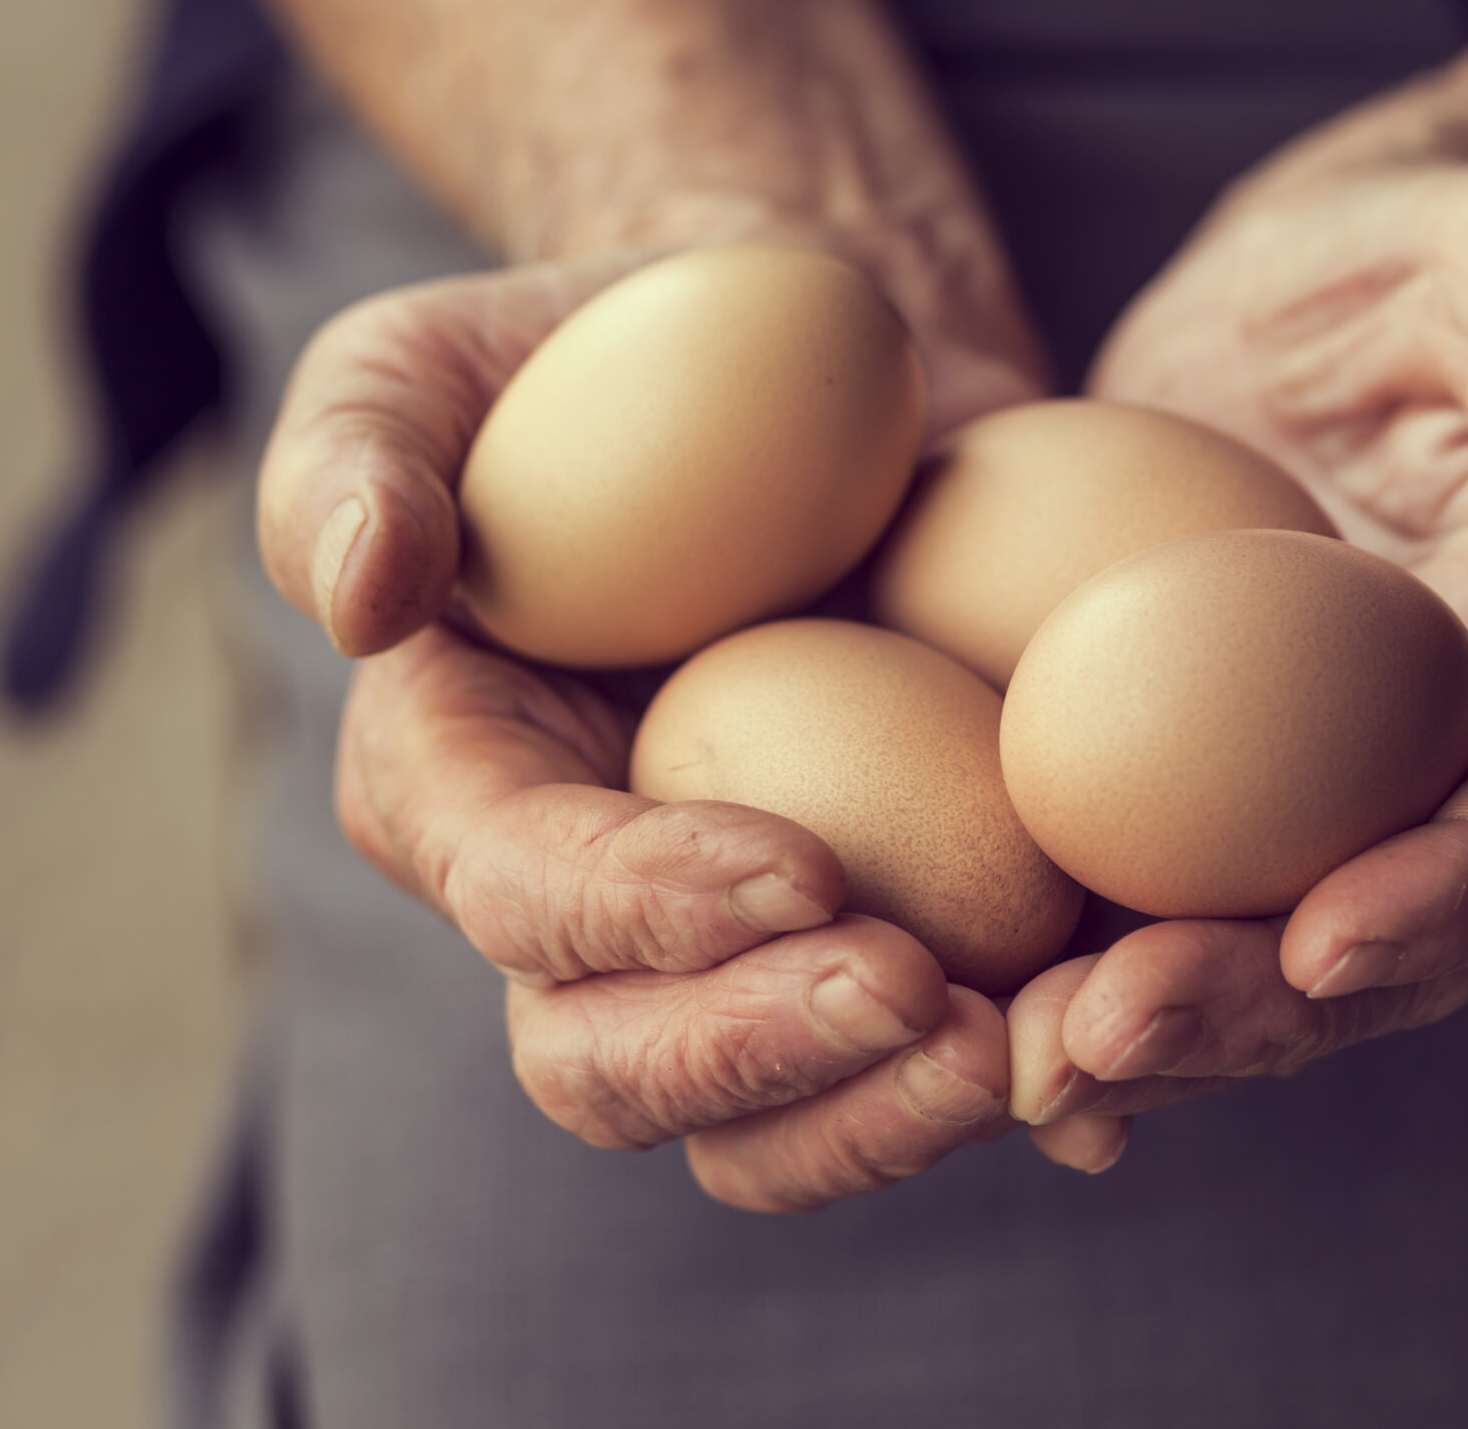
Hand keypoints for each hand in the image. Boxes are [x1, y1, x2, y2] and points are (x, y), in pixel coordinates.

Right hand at [258, 250, 1041, 1210]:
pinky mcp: (890, 923)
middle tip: (922, 997)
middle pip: (620, 1071)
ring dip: (892, 1116)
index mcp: (459, 790)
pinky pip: (926, 1061)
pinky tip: (1109, 1068)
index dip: (642, 911)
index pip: (521, 896)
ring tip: (1030, 1049)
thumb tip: (362, 595)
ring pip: (775, 1119)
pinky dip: (1019, 1086)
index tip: (803, 868)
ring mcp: (739, 944)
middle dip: (761, 1060)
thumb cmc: (601, 348)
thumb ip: (358, 452)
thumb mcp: (433, 358)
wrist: (813, 359)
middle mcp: (583, 910)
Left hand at [1011, 151, 1467, 1172]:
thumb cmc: (1452, 252)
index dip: (1455, 892)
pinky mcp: (1195, 781)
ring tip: (1008, 1064)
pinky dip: (1065, 973)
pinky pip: (1144, 899)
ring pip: (1255, 960)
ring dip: (1146, 1030)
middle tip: (1106, 1036)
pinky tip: (958, 1025)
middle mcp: (1453, 768)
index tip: (1332, 938)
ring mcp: (1318, 792)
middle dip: (1257, 1012)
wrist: (1330, 280)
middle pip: (1388, 941)